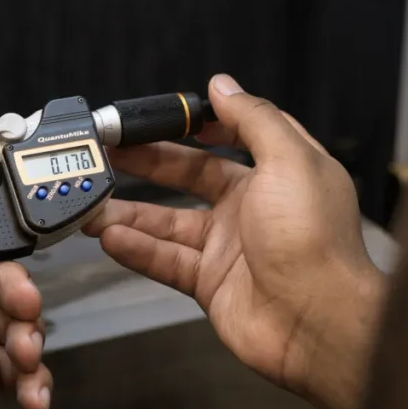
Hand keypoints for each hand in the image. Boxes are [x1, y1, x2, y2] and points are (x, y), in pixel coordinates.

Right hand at [84, 75, 383, 408]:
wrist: (318, 324)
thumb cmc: (313, 240)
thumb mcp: (289, 161)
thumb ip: (253, 119)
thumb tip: (222, 84)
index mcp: (281, 171)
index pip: (237, 133)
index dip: (202, 120)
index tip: (164, 113)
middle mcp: (255, 206)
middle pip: (191, 174)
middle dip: (148, 162)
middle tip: (106, 151)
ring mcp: (230, 247)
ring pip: (168, 221)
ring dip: (128, 211)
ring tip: (89, 199)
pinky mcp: (211, 283)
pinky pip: (165, 260)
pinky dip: (136, 249)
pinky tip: (108, 237)